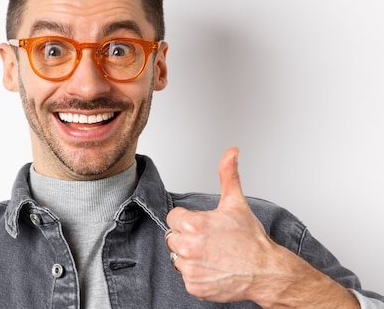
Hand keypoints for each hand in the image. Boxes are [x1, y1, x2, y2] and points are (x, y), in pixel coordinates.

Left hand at [164, 147, 359, 307]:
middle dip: (187, 237)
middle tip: (210, 241)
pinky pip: (186, 277)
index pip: (173, 218)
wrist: (266, 271)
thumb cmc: (251, 239)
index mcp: (192, 223)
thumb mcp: (236, 203)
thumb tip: (231, 152)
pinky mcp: (194, 286)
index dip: (188, 220)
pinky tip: (214, 269)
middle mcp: (187, 247)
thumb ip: (228, 175)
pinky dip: (197, 275)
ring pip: (177, 258)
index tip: (204, 225)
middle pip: (173, 238)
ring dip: (191, 257)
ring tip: (213, 255)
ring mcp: (190, 268)